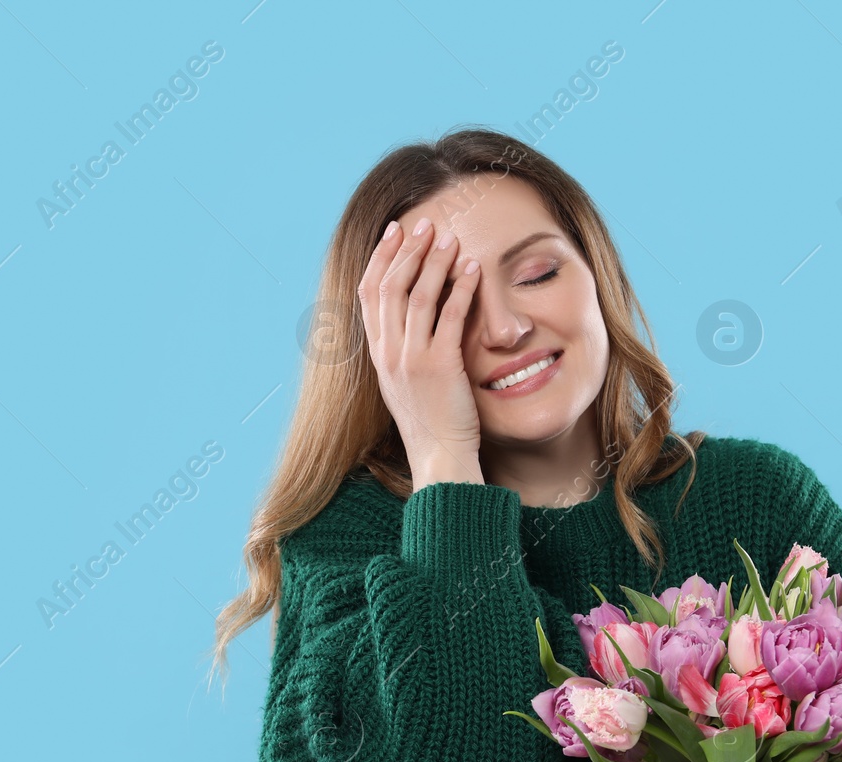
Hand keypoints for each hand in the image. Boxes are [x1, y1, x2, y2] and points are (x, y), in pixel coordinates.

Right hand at [356, 216, 484, 489]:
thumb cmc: (429, 422)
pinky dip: (461, 289)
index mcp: (377, 353)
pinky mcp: (439, 367)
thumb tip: (409, 316)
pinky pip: (450, 318)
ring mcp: (411, 360)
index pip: (369, 292)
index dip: (381, 257)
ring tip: (450, 237)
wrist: (438, 458)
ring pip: (417, 296)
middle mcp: (388, 353)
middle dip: (407, 250)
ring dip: (434, 262)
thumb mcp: (404, 381)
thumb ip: (401, 349)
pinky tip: (473, 270)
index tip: (395, 232)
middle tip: (425, 223)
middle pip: (390, 286)